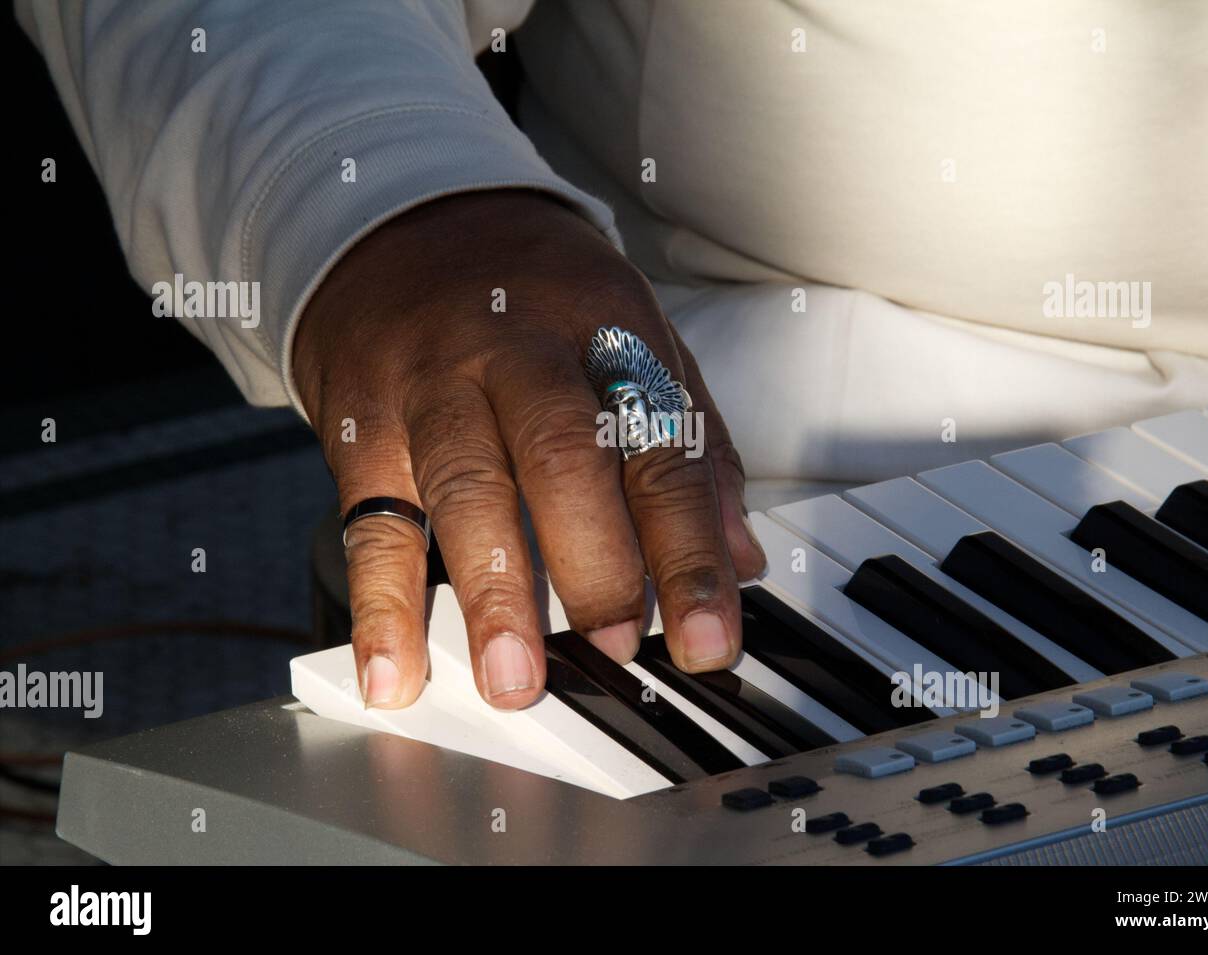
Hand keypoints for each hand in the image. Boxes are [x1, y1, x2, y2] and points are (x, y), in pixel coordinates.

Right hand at [292, 190, 765, 709]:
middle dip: (596, 561)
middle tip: (619, 644)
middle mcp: (515, 350)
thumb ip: (691, 444)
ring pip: (465, 487)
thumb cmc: (536, 294)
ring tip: (517, 677)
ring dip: (495, 592)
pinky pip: (371, 520)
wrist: (405, 222)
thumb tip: (738, 559)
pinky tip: (399, 669)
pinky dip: (382, 604)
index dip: (688, 546)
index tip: (709, 635)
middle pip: (561, 454)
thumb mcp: (634, 334)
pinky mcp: (362, 426)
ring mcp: (430, 386)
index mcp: (602, 324)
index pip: (660, 444)